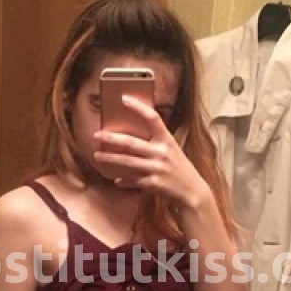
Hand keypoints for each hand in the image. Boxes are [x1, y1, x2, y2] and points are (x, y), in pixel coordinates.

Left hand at [93, 96, 208, 208]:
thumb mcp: (172, 150)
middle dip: (111, 139)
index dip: (138, 107)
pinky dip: (124, 180)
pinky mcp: (153, 183)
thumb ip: (156, 142)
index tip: (124, 99)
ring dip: (110, 158)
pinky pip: (133, 180)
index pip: (152, 118)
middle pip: (131, 143)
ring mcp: (157, 168)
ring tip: (97, 156)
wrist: (193, 191)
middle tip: (97, 135)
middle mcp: (161, 152)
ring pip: (127, 162)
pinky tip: (117, 180)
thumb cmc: (179, 168)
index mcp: (167, 140)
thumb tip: (131, 136)